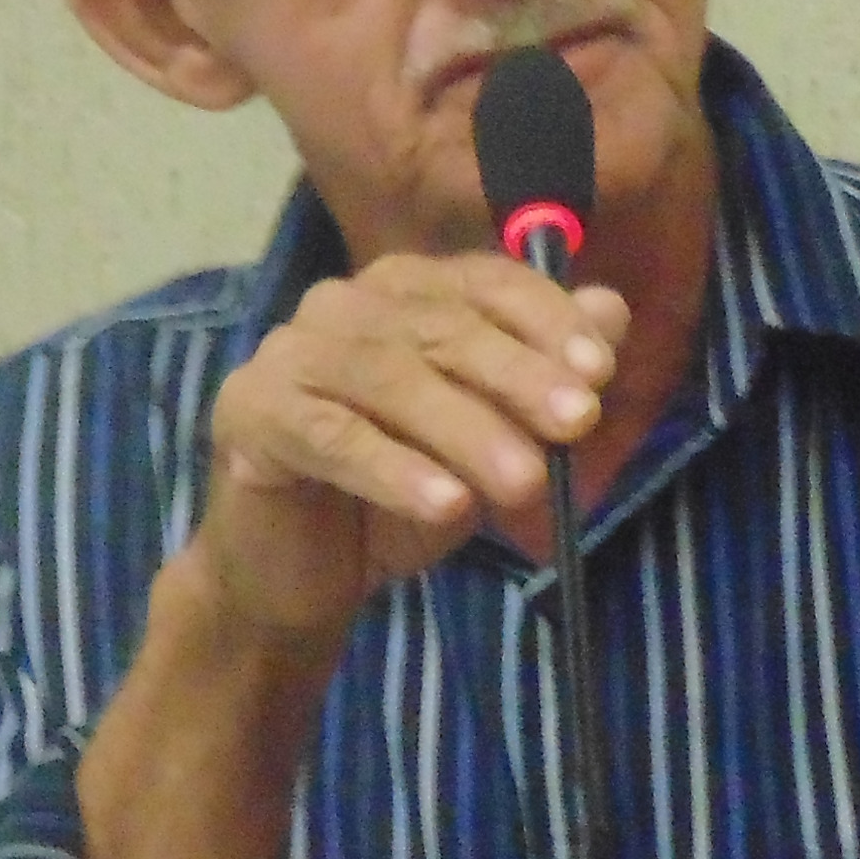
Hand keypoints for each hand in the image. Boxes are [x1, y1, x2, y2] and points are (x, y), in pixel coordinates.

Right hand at [191, 253, 629, 643]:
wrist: (300, 575)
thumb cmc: (402, 494)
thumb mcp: (493, 441)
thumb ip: (547, 377)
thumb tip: (610, 311)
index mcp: (404, 291)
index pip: (484, 283)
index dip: (545, 319)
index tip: (600, 372)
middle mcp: (342, 303)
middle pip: (439, 327)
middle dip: (517, 375)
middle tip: (577, 424)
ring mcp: (288, 353)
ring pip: (388, 377)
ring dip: (465, 428)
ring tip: (525, 483)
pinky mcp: (249, 412)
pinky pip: (331, 436)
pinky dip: (395, 470)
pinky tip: (446, 504)